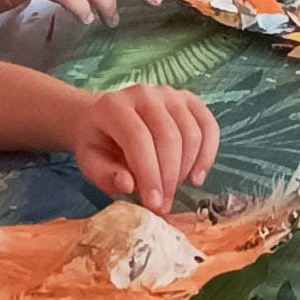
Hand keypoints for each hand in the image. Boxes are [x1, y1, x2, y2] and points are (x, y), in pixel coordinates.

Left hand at [67, 84, 219, 211]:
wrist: (101, 117)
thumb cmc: (97, 143)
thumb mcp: (90, 163)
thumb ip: (106, 175)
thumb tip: (129, 185)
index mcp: (114, 106)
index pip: (138, 139)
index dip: (150, 174)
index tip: (155, 204)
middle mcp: (144, 94)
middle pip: (169, 137)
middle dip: (170, 177)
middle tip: (164, 204)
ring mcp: (170, 94)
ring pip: (191, 133)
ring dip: (187, 169)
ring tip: (174, 190)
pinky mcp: (188, 100)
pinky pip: (208, 126)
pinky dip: (208, 154)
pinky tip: (197, 176)